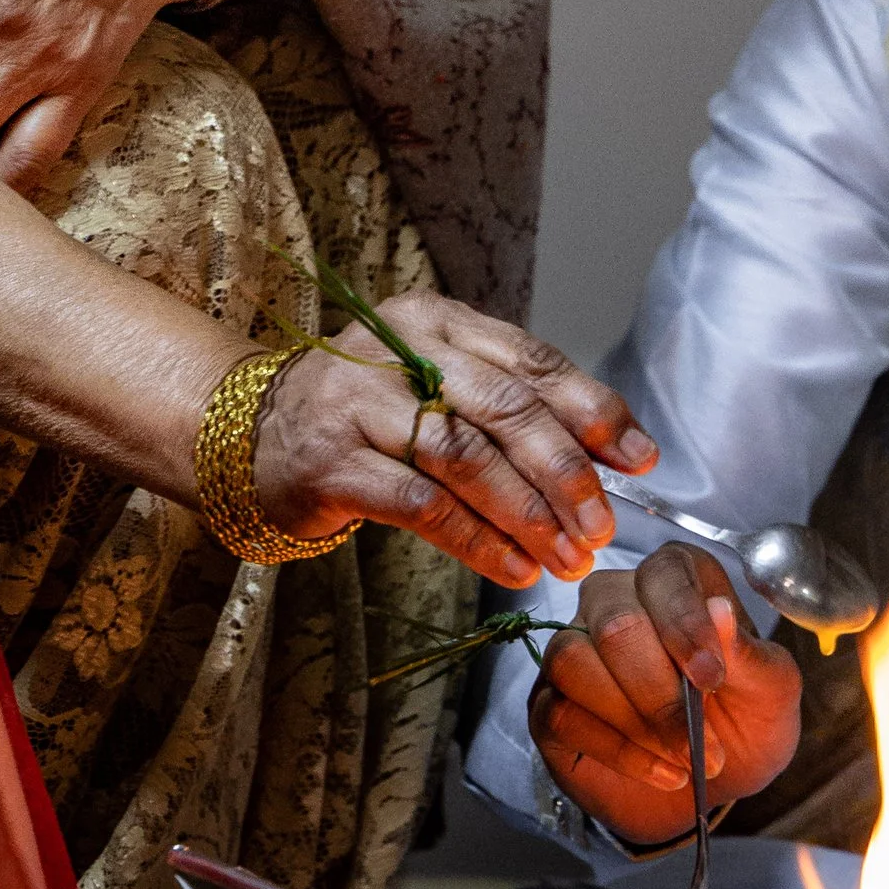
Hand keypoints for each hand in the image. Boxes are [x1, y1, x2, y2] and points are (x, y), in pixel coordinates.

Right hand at [249, 298, 658, 593]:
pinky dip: (476, 540)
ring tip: (564, 556)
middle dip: (565, 473)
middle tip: (601, 526)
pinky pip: (421, 505)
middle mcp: (397, 349)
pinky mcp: (332, 462)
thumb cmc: (366, 416)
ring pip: (465, 457)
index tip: (638, 457)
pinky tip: (512, 566)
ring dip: (526, 514)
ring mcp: (358, 403)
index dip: (593, 411)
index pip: (532, 361)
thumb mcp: (436, 387)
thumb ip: (514, 408)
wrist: (250, 435)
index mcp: (436, 321)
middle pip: (504, 409)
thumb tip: (617, 452)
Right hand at [529, 545, 803, 842]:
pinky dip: (618, 751)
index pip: (663, 575)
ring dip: (636, 724)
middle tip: (705, 744)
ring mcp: (573, 649)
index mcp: (675, 580)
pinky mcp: (549, 702)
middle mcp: (615, 601)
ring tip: (685, 760)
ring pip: (574, 662)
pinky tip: (662, 772)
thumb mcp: (770, 689)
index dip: (684, 625)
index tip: (712, 678)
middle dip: (661, 694)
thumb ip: (747, 650)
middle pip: (615, 624)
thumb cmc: (744, 718)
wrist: (716, 782)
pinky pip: (561, 714)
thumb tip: (719, 608)